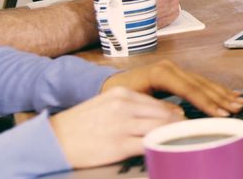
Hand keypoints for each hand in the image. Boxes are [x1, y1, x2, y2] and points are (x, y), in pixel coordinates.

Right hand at [49, 87, 182, 168]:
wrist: (51, 140)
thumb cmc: (79, 125)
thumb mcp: (105, 105)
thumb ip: (132, 107)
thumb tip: (162, 114)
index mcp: (121, 94)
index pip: (159, 103)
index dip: (175, 114)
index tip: (184, 123)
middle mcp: (123, 106)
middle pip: (164, 114)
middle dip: (179, 125)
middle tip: (191, 133)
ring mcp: (121, 125)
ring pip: (160, 127)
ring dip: (173, 135)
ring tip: (182, 142)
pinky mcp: (118, 144)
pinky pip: (148, 144)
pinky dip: (160, 146)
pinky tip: (165, 150)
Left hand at [102, 59, 242, 117]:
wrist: (106, 87)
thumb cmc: (116, 97)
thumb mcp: (133, 104)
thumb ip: (157, 108)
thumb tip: (180, 116)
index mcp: (160, 73)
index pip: (190, 89)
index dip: (206, 102)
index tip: (220, 113)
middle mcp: (170, 68)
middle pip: (201, 84)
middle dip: (221, 98)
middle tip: (237, 108)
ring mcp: (175, 70)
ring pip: (204, 82)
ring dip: (223, 94)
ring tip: (239, 102)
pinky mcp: (177, 75)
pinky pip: (200, 82)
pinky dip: (216, 90)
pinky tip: (228, 95)